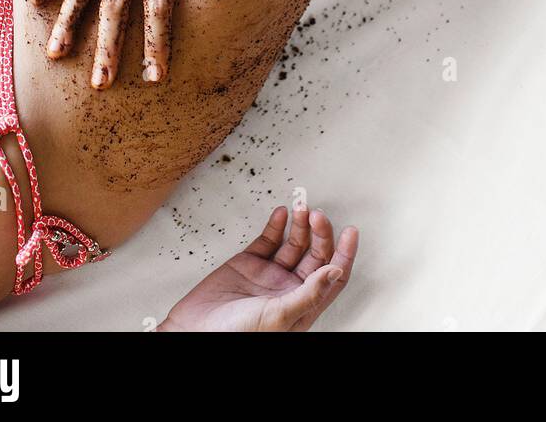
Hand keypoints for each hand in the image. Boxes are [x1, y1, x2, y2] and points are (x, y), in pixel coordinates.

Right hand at [157, 205, 358, 333]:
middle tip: (318, 215)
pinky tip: (281, 214)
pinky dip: (276, 225)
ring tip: (302, 208)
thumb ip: (309, 293)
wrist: (194, 330)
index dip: (344, 254)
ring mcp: (269, 275)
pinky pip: (268, 240)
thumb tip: (336, 271)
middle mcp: (288, 289)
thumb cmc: (236, 336)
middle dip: (320, 233)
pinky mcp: (248, 263)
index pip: (332, 276)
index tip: (351, 231)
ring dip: (300, 224)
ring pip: (293, 243)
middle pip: (315, 255)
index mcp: (302, 306)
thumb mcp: (279, 316)